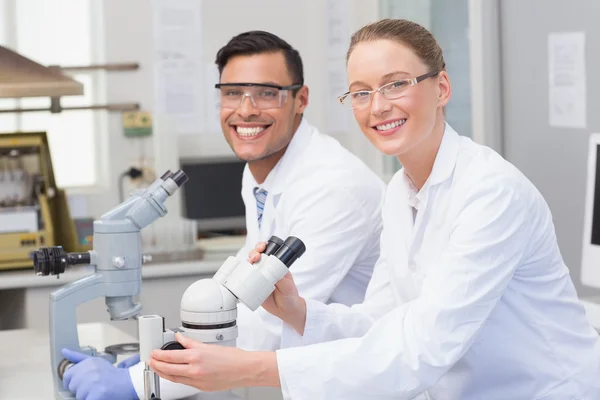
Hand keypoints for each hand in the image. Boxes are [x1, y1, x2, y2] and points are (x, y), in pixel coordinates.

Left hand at [61, 348, 137, 399]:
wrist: (129, 383)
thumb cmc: (112, 374)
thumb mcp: (95, 362)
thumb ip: (78, 357)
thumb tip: (63, 351)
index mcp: (89, 362)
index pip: (68, 376)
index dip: (73, 382)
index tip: (82, 383)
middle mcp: (91, 371)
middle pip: (73, 387)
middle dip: (81, 389)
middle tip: (94, 386)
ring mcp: (94, 383)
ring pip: (79, 396)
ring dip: (87, 396)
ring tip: (98, 391)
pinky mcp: (98, 395)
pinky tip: (100, 396)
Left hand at [149, 333, 279, 391]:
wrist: (244, 369)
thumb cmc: (232, 358)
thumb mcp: (209, 345)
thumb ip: (191, 343)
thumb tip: (180, 339)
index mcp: (196, 357)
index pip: (170, 356)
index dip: (159, 355)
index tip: (154, 352)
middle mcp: (195, 370)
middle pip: (168, 369)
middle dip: (156, 365)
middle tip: (151, 360)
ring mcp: (197, 381)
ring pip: (174, 378)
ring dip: (163, 372)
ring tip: (158, 368)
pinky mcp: (201, 387)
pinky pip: (184, 382)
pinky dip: (175, 377)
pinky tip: (173, 373)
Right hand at [248, 242, 306, 333]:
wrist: (286, 310)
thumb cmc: (290, 296)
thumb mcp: (288, 286)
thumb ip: (281, 279)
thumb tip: (272, 271)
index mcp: (276, 265)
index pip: (268, 252)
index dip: (263, 247)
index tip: (261, 248)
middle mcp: (266, 269)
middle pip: (257, 256)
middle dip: (253, 253)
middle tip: (255, 257)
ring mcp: (259, 277)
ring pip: (250, 266)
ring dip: (247, 262)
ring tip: (249, 263)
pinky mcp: (253, 287)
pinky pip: (245, 279)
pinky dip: (241, 275)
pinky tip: (240, 274)